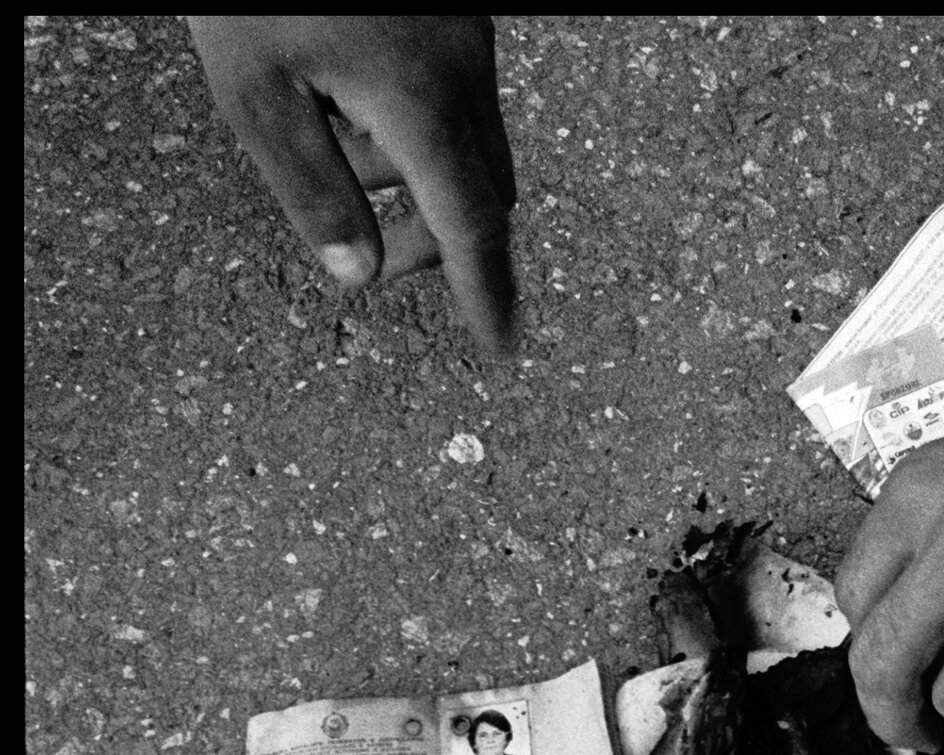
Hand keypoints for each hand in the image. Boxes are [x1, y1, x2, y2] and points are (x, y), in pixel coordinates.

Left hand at [187, 17, 516, 354]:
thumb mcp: (255, 92)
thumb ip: (312, 190)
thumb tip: (357, 273)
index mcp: (421, 108)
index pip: (472, 230)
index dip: (485, 294)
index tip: (500, 345)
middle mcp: (464, 79)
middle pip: (484, 194)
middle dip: (438, 240)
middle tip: (370, 255)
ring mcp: (469, 43)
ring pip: (472, 144)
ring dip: (420, 177)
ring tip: (332, 142)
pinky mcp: (458, 17)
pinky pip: (459, 96)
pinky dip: (417, 126)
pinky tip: (346, 88)